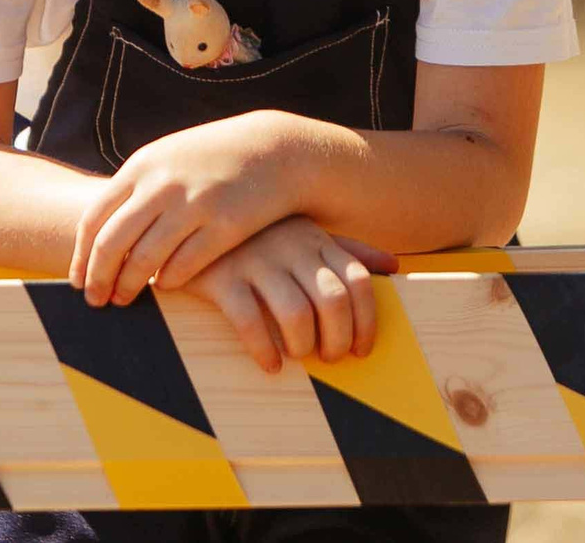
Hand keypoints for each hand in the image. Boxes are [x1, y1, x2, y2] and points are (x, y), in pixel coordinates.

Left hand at [72, 111, 306, 305]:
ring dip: (128, 286)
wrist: (275, 148)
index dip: (80, 255)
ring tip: (124, 300)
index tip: (78, 281)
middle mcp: (163, 184)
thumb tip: (99, 231)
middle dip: (98, 278)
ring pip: (145, 259)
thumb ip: (136, 188)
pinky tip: (164, 287)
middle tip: (95, 301)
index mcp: (142, 166)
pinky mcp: (226, 225)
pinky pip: (184, 265)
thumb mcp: (169, 158)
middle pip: (112, 243)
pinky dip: (167, 281)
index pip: (95, 218)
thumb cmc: (214, 158)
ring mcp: (195, 204)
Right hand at [175, 215, 397, 373]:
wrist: (191, 220)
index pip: (358, 281)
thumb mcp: (304, 233)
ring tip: (298, 357)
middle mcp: (290, 247)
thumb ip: (347, 250)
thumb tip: (393, 267)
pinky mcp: (221, 278)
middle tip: (329, 358)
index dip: (366, 322)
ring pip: (295, 314)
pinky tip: (269, 363)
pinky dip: (264, 350)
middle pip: (332, 302)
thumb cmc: (258, 235)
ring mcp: (255, 261)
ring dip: (303, 347)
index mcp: (315, 238)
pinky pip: (248, 322)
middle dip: (337, 340)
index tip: (361, 349)